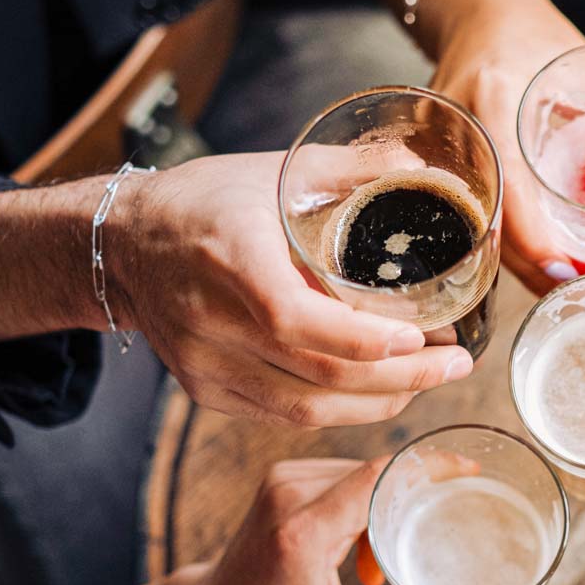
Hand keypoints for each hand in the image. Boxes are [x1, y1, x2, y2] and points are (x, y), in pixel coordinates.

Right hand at [113, 150, 473, 425]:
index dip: (363, 339)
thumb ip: (350, 170)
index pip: (294, 318)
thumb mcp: (274, 171)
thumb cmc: (205, 202)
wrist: (126, 245)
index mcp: (227, 258)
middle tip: (457, 363)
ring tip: (432, 379)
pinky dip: (342, 409)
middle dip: (400, 378)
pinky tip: (382, 392)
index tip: (423, 339)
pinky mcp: (207, 391)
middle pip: (315, 373)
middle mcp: (209, 321)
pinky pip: (285, 415)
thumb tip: (421, 168)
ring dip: (380, 401)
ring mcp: (204, 365)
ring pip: (306, 408)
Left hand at [207, 458, 489, 584]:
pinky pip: (344, 474)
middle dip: (415, 498)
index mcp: (305, 533)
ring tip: (381, 564)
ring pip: (364, 471)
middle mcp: (290, 494)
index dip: (432, 467)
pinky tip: (358, 547)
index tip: (473, 472)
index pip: (381, 476)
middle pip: (379, 472)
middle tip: (441, 531)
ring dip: (386, 506)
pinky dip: (364, 503)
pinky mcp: (281, 477)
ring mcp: (282, 479)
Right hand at [428, 0, 584, 293]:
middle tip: (571, 292)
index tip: (564, 274)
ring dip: (511, 261)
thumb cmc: (537, 39)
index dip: (533, 240)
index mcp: (494, 101)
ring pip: (471, 227)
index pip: (508, 188)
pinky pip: (462, 215)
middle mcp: (458, 129)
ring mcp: (436, 149)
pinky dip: (494, 241)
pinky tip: (525, 258)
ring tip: (555, 283)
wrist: (479, 16)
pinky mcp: (431, 163)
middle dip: (527, 267)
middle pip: (485, 222)